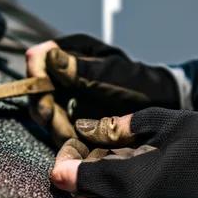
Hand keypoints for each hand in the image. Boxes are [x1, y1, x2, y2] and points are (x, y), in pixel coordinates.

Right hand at [26, 33, 181, 144]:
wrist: (162, 105)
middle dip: (46, 109)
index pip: (39, 58)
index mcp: (73, 52)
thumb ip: (81, 69)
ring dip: (56, 127)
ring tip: (74, 138)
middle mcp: (65, 73)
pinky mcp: (73, 117)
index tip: (43, 92)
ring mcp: (67, 96)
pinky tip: (80, 145)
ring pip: (46, 113)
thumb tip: (50, 57)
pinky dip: (67, 138)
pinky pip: (60, 128)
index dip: (36, 75)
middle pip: (38, 90)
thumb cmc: (141, 83)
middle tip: (59, 123)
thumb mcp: (113, 75)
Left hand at [49, 108, 197, 197]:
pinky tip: (130, 171)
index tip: (67, 149)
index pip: (78, 180)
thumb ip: (118, 127)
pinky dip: (116, 194)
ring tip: (111, 157)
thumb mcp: (160, 122)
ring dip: (97, 185)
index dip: (65, 165)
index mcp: (132, 183)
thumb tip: (87, 128)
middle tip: (86, 150)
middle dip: (78, 176)